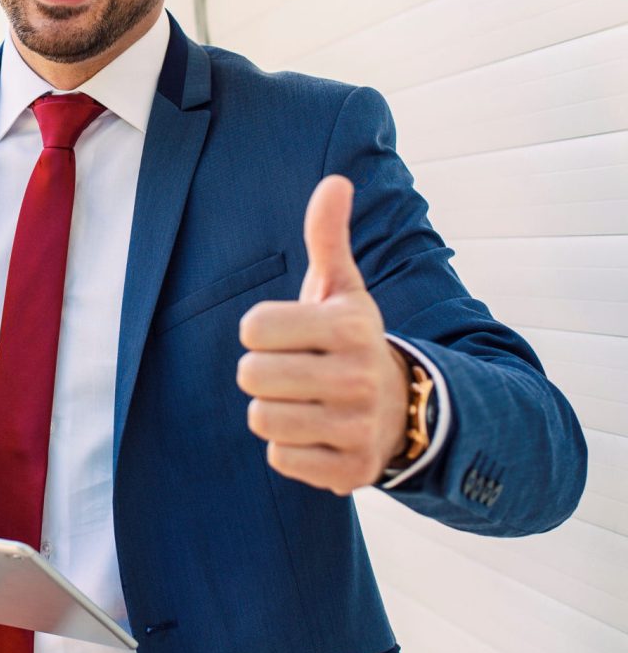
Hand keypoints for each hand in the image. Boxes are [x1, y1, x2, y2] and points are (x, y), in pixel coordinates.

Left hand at [237, 175, 410, 494]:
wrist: (402, 406)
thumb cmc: (348, 337)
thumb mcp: (341, 286)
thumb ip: (328, 235)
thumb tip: (335, 181)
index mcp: (350, 326)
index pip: (253, 329)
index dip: (260, 330)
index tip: (287, 332)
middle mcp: (358, 377)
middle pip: (251, 376)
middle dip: (261, 371)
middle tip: (291, 369)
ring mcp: (357, 428)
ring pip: (262, 419)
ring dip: (272, 410)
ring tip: (303, 399)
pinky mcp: (349, 472)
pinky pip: (281, 458)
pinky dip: (289, 447)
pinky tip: (316, 431)